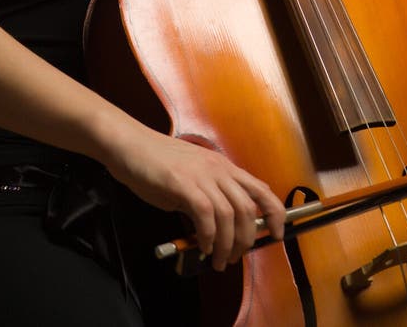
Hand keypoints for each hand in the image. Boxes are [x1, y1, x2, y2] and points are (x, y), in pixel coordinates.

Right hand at [106, 124, 284, 270]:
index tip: (276, 233)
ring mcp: (201, 175)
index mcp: (222, 166)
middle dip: (247, 239)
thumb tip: (218, 228)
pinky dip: (209, 236)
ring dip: (227, 244)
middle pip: (248, 208)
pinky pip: (206, 216)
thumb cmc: (156, 162)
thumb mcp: (191, 177)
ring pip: (229, 215)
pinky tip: (203, 246)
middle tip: (236, 257)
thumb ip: (207, 196)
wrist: (130, 145)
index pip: (260, 189)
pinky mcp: (183, 184)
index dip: (275, 213)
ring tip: (219, 260)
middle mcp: (217, 169)